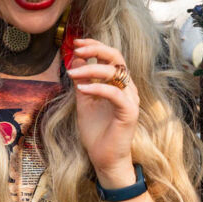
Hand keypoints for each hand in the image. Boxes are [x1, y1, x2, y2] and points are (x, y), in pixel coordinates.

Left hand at [66, 39, 138, 186]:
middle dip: (96, 49)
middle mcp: (127, 88)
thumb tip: (75, 57)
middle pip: (117, 57)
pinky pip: (115, 93)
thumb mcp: (83, 101)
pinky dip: (98, 88)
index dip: (95, 46)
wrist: (104, 159)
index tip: (75, 43)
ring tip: (72, 73)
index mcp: (118, 84)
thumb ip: (81, 80)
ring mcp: (130, 99)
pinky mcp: (129, 112)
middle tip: (76, 49)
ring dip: (90, 69)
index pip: (111, 56)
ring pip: (114, 73)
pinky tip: (82, 88)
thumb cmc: (96, 132)